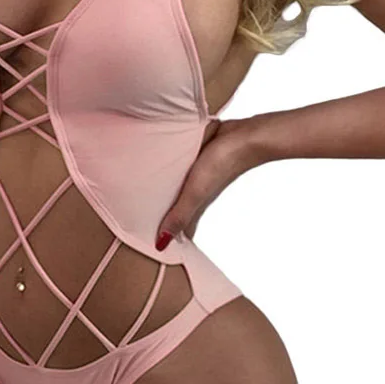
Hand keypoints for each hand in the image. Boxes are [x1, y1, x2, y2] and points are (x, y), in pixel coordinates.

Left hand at [156, 116, 261, 247]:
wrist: (244, 136)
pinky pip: (181, 168)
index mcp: (197, 205)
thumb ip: (179, 216)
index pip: (183, 229)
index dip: (171, 239)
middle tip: (140, 221)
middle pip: (179, 209)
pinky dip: (171, 172)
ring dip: (166, 193)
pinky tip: (159, 166)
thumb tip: (162, 244)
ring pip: (179, 188)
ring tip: (143, 195)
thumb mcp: (196, 193)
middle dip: (162, 216)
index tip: (153, 247)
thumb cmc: (222, 166)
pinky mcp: (199, 157)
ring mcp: (199, 175)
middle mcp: (198, 192)